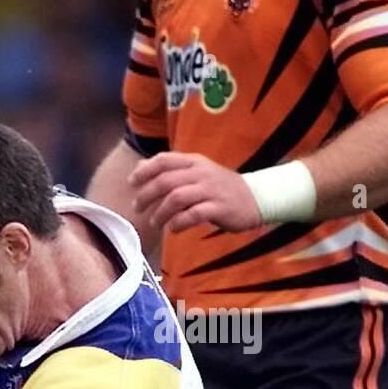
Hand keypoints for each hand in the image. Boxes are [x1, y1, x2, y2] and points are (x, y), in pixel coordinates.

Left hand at [129, 152, 262, 233]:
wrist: (256, 198)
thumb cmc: (219, 188)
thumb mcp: (196, 173)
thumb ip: (170, 170)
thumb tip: (140, 166)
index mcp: (194, 162)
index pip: (164, 160)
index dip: (144, 171)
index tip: (131, 183)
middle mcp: (201, 173)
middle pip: (165, 181)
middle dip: (146, 195)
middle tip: (138, 208)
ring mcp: (211, 190)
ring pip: (176, 198)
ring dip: (160, 212)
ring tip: (154, 222)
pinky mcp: (219, 208)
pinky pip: (193, 214)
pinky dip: (178, 223)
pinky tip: (173, 228)